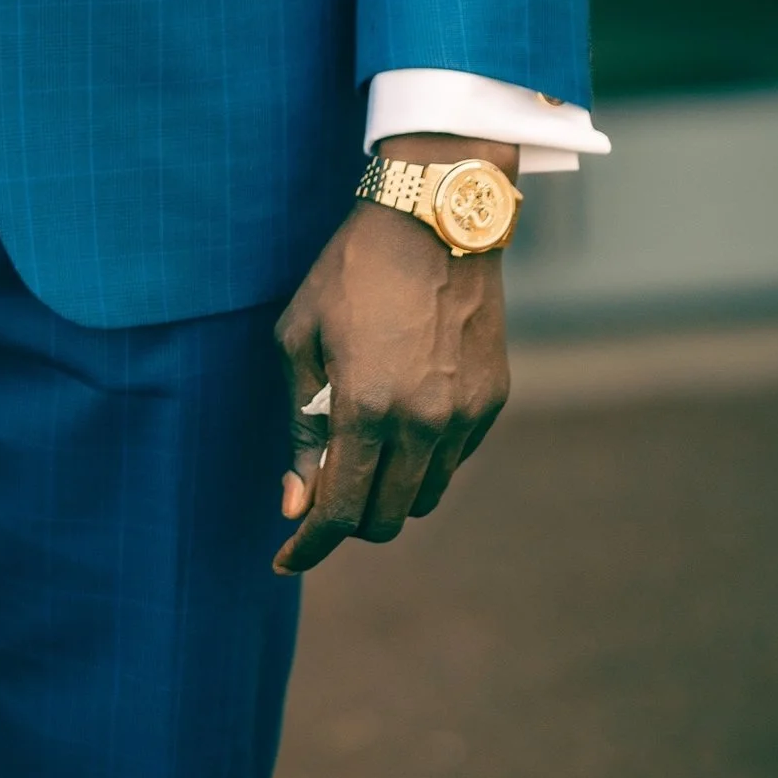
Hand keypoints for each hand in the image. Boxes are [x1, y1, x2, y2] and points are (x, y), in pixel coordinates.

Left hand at [271, 136, 513, 575]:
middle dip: (349, 521)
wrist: (433, 216)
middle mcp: (423, 423)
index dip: (309, 546)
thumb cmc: (351, 271)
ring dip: (390, 494)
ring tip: (362, 453)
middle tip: (323, 495)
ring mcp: (464, 415)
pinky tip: (401, 416)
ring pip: (426, 496)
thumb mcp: (300, 336)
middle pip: (387, 519)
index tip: (286, 560)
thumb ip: (300, 425)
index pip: (340, 511)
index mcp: (367, 408)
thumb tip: (298, 500)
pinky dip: (424, 458)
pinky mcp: (491, 401)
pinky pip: (454, 458)